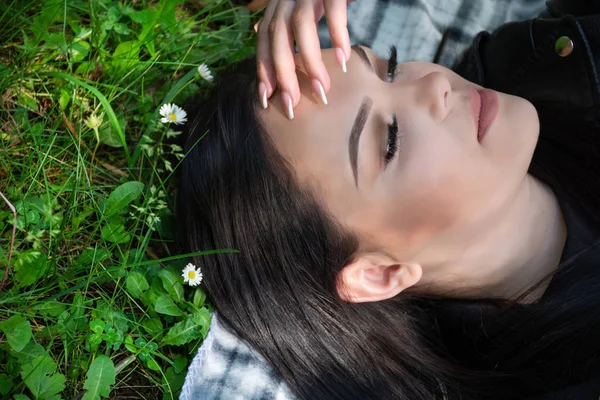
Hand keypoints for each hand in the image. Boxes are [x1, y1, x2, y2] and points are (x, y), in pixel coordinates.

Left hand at [255, 0, 351, 118]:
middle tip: (291, 105)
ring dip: (310, 62)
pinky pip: (333, 11)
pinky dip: (337, 35)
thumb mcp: (293, 1)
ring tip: (321, 89)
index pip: (264, 40)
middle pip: (278, 38)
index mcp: (277, 6)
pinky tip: (342, 59)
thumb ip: (276, 16)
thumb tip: (256, 32)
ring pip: (302, 28)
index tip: (267, 99)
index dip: (263, 69)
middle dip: (282, 74)